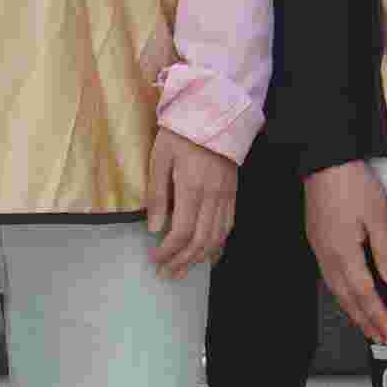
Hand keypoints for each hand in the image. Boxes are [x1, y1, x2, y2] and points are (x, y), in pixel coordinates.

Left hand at [141, 133, 237, 277]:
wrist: (215, 113)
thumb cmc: (180, 133)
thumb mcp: (159, 158)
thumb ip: (157, 194)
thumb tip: (153, 229)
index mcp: (192, 187)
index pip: (182, 232)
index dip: (168, 251)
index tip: (154, 259)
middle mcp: (213, 196)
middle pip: (201, 241)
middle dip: (182, 261)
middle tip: (165, 273)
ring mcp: (227, 196)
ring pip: (217, 238)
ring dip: (199, 259)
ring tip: (182, 271)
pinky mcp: (233, 193)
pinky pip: (228, 227)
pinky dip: (218, 245)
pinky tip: (207, 256)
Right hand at [301, 160, 386, 347]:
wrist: (324, 160)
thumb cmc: (352, 184)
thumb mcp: (378, 216)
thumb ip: (386, 251)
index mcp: (344, 253)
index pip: (365, 293)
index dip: (377, 315)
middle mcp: (328, 256)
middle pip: (346, 298)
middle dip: (363, 320)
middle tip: (378, 338)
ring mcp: (319, 249)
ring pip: (335, 289)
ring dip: (351, 310)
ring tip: (364, 325)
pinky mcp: (317, 240)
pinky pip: (329, 277)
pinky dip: (341, 294)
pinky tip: (347, 295)